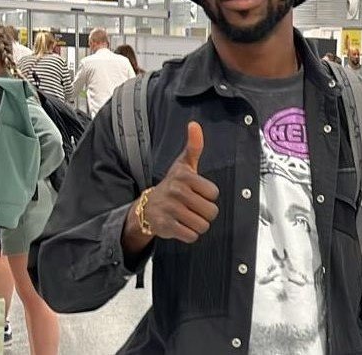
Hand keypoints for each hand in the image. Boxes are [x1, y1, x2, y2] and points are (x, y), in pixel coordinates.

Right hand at [143, 121, 218, 243]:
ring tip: (188, 216)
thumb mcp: (183, 164)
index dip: (208, 195)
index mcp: (184, 176)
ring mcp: (170, 209)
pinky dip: (189, 234)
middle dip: (205, 213)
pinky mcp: (165, 226)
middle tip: (193, 207)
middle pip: (211, 211)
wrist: (148, 207)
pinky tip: (181, 225)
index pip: (214, 193)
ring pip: (202, 225)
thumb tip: (194, 125)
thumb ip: (194, 146)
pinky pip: (191, 236)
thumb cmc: (172, 185)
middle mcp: (176, 192)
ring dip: (198, 224)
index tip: (198, 192)